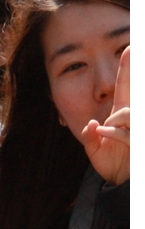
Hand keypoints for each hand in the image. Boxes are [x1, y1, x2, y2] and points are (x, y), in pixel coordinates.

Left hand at [81, 45, 129, 185]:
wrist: (122, 182)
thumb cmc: (112, 162)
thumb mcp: (95, 148)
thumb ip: (90, 135)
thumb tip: (93, 125)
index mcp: (122, 115)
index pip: (126, 87)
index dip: (129, 68)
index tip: (131, 47)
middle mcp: (133, 119)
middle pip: (134, 92)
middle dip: (133, 73)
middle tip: (132, 54)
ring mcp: (138, 129)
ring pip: (130, 112)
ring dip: (117, 118)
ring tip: (106, 129)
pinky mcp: (139, 143)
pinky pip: (128, 132)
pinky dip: (115, 132)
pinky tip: (104, 132)